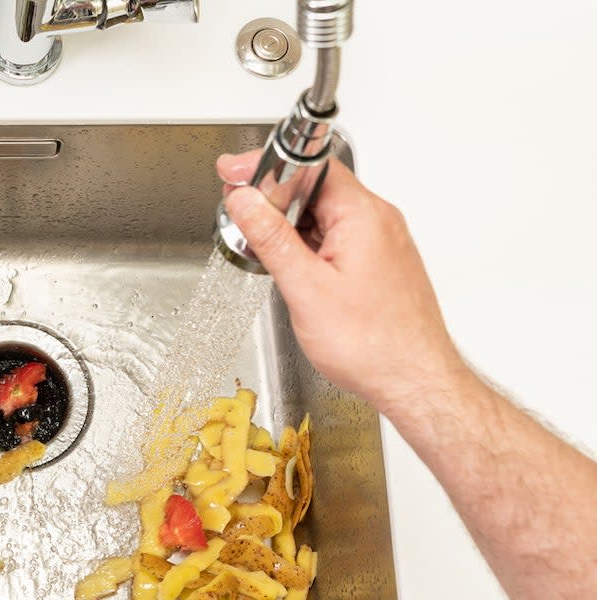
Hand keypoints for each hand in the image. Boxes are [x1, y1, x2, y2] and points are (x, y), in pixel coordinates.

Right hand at [217, 151, 465, 414]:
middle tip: (240, 217)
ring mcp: (382, 243)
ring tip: (265, 253)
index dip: (268, 166)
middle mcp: (378, 222)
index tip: (234, 172)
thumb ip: (271, 238)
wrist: (415, 382)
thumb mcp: (305, 288)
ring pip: (326, 216)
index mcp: (363, 216)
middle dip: (274, 201)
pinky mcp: (380, 264)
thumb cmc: (373, 345)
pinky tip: (294, 271)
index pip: (312, 167)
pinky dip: (310, 247)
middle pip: (317, 189)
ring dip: (291, 228)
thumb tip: (245, 201)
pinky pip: (339, 239)